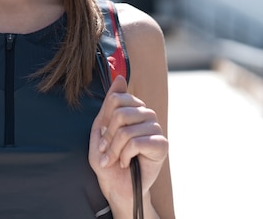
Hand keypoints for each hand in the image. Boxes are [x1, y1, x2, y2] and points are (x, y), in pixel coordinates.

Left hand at [88, 76, 167, 204]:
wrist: (117, 186)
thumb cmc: (109, 159)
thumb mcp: (101, 129)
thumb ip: (108, 105)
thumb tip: (119, 77)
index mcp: (132, 108)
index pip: (116, 98)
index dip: (104, 119)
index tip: (102, 136)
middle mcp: (146, 115)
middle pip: (120, 113)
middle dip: (108, 136)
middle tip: (107, 151)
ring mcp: (156, 128)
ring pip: (126, 130)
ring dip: (115, 149)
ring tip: (116, 160)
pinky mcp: (162, 144)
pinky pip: (136, 142)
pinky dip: (125, 156)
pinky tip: (127, 163)